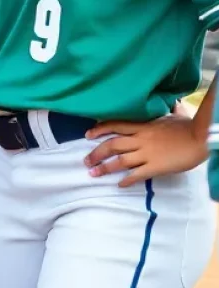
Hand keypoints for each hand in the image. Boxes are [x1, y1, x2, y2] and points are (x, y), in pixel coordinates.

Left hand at [85, 114, 207, 186]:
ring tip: (93, 174)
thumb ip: (169, 110)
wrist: (201, 138)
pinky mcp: (156, 167)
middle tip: (85, 161)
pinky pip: (137, 174)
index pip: (114, 125)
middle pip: (112, 144)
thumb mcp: (174, 115)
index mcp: (142, 126)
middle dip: (96, 153)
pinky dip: (127, 180)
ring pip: (120, 161)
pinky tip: (119, 185)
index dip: (99, 129)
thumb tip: (174, 102)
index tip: (87, 134)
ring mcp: (147, 153)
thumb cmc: (189, 126)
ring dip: (105, 168)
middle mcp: (140, 139)